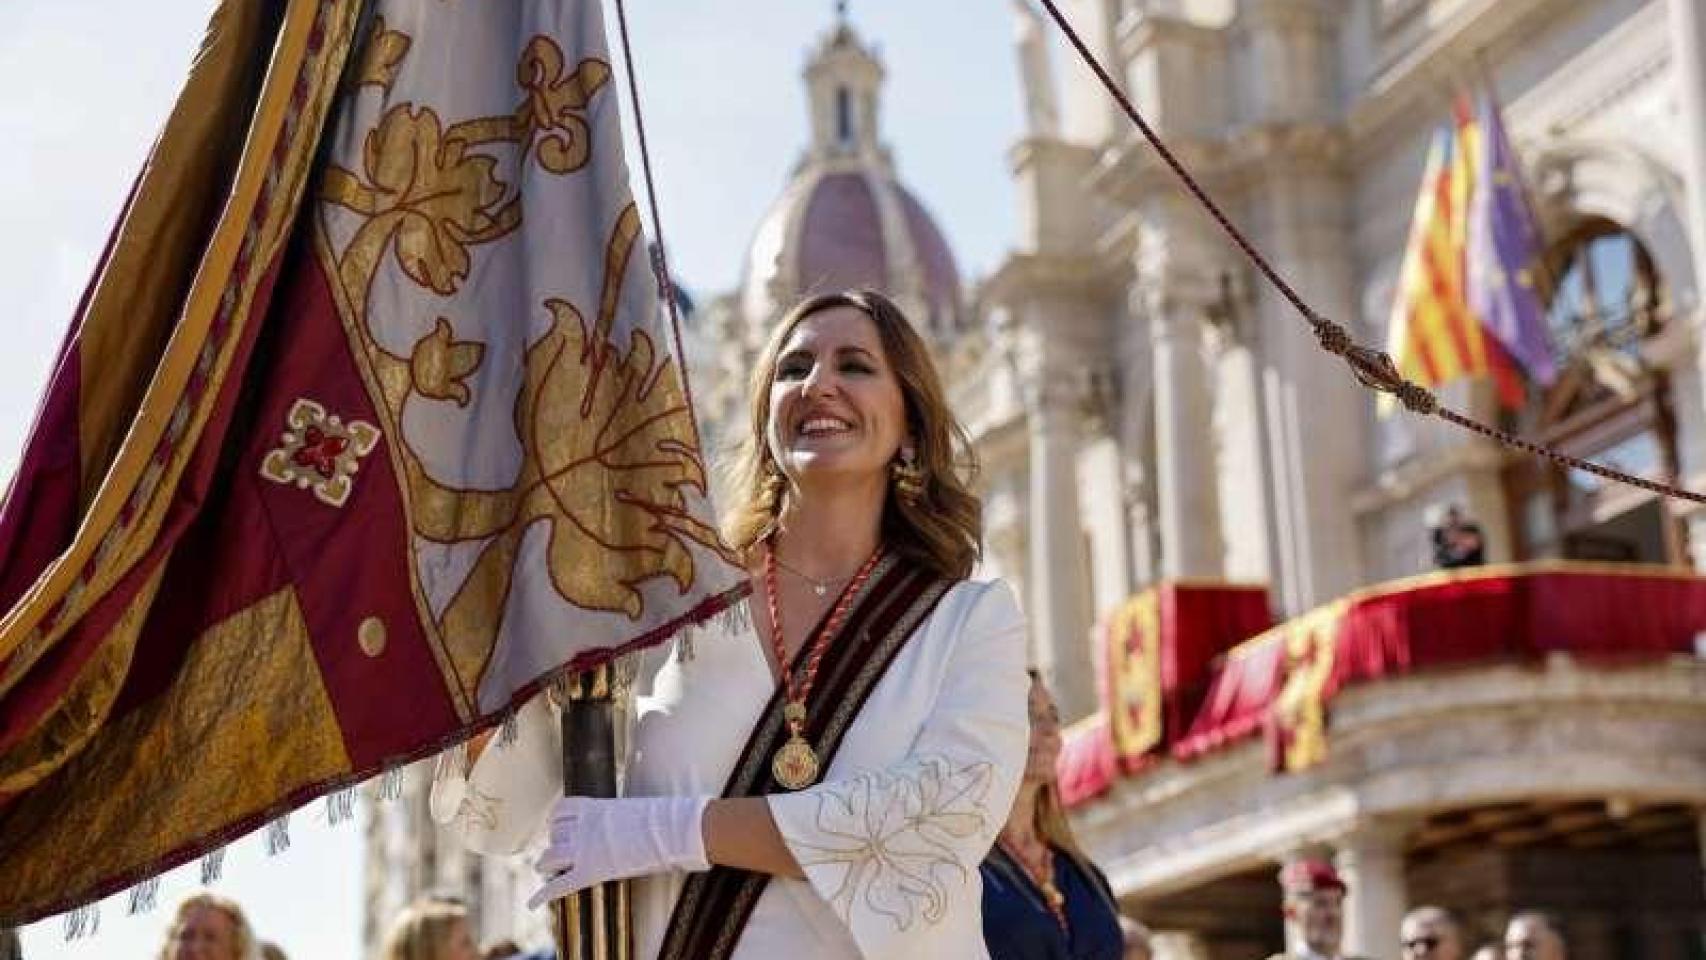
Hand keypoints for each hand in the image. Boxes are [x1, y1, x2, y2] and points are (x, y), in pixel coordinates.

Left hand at [527, 794, 709, 907]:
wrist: (671, 829)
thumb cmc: (661, 818)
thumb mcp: (632, 809)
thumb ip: (617, 816)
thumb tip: (625, 823)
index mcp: (593, 807)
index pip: (560, 810)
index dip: (557, 821)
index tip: (559, 827)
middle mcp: (583, 826)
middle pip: (553, 835)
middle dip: (554, 844)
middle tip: (559, 853)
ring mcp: (584, 849)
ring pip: (549, 858)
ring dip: (546, 865)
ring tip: (546, 871)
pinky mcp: (591, 871)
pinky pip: (559, 885)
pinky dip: (543, 895)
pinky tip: (532, 903)